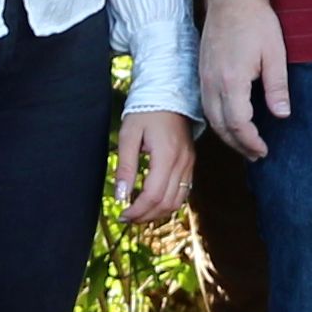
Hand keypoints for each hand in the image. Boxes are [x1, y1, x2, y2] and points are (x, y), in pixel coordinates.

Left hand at [114, 109, 198, 223]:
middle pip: (166, 203)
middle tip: (127, 217)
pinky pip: (183, 192)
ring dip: (158, 213)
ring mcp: (189, 164)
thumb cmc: (146, 112)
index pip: (153, 195)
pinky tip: (153, 202)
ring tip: (139, 213)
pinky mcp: (190, 163)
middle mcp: (182, 163)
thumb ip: (125, 166)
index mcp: (167, 155)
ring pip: (177, 201)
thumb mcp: (129, 135)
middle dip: (145, 215)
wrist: (170, 94)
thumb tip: (121, 195)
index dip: (137, 210)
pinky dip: (168, 203)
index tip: (122, 214)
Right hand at [202, 0, 290, 157]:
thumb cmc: (256, 22)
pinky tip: (230, 123)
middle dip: (239, 145)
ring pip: (210, 118)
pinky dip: (218, 121)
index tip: (264, 151)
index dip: (251, 142)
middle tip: (256, 155)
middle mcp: (212, 84)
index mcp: (232, 81)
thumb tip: (282, 115)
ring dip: (227, 135)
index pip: (238, 124)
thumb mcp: (275, 54)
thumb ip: (277, 87)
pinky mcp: (201, 72)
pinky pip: (206, 106)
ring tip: (244, 145)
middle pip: (221, 126)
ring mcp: (203, 78)